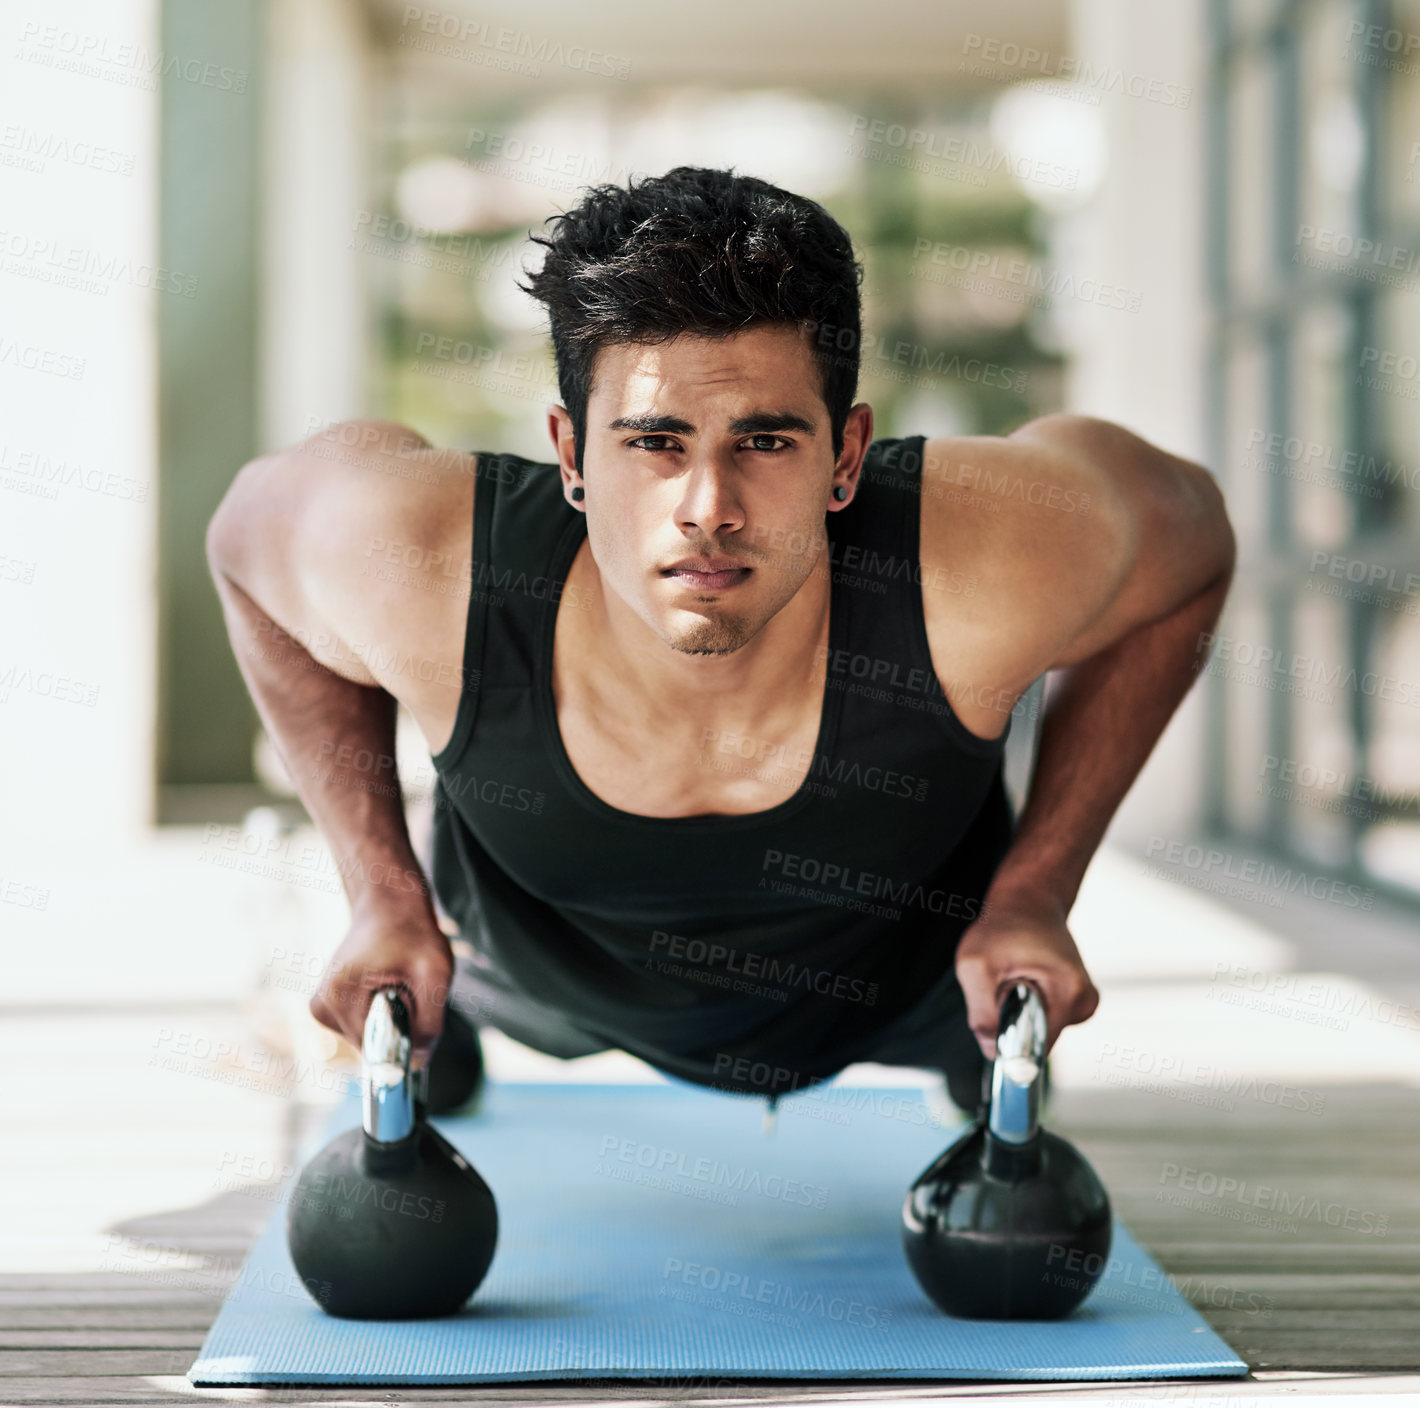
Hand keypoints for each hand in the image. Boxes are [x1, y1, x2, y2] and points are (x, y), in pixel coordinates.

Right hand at [309, 903, 453, 1068]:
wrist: (390, 903)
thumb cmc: (412, 931)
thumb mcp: (434, 974)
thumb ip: (429, 1023)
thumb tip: (417, 1063)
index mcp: (338, 995)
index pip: (374, 1049)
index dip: (403, 1041)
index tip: (418, 1018)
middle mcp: (322, 1004)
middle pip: (371, 1044)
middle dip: (398, 1026)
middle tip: (410, 987)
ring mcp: (322, 1005)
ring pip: (368, 1036)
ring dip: (391, 1018)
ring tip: (398, 981)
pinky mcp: (329, 1004)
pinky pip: (363, 1026)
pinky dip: (381, 1013)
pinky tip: (387, 984)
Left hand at [954, 890, 1098, 1057]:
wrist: (1027, 900)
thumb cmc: (1003, 926)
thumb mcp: (976, 967)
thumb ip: (982, 1014)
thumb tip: (992, 1051)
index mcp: (1070, 993)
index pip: (1040, 1046)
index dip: (1012, 1046)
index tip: (995, 1031)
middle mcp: (1085, 1000)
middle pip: (1039, 1039)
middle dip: (1013, 1023)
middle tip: (1001, 986)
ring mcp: (1083, 1000)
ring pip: (1040, 1029)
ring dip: (1019, 1012)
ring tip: (1012, 976)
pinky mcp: (1075, 997)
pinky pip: (1045, 1017)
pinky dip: (1028, 1004)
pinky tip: (1023, 978)